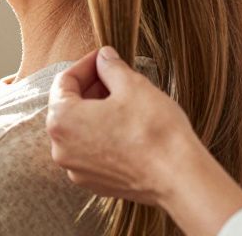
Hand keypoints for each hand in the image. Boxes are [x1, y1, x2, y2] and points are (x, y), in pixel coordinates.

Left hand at [47, 48, 201, 205]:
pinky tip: (127, 127)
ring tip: (124, 101)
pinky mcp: (95, 183)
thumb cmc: (154, 130)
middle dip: (91, 88)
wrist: (179, 177)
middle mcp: (61, 149)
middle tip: (115, 77)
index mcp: (62, 120)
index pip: (64, 81)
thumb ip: (111, 67)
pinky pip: (92, 152)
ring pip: (80, 130)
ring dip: (97, 112)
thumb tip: (104, 58)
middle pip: (69, 106)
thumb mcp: (132, 85)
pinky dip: (103, 136)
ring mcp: (77, 170)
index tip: (103, 58)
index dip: (86, 64)